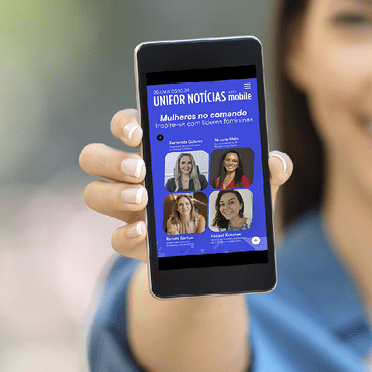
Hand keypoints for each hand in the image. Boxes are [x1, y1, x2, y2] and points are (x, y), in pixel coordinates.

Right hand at [79, 109, 292, 262]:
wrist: (226, 248)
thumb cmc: (234, 199)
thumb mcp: (255, 184)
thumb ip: (269, 169)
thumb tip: (277, 163)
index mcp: (158, 148)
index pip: (126, 124)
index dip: (124, 123)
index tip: (140, 132)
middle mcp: (135, 174)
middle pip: (94, 156)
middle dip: (111, 159)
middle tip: (141, 169)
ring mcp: (130, 209)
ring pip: (94, 193)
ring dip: (114, 194)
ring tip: (144, 199)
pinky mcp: (136, 242)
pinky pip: (114, 238)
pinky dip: (126, 235)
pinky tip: (146, 231)